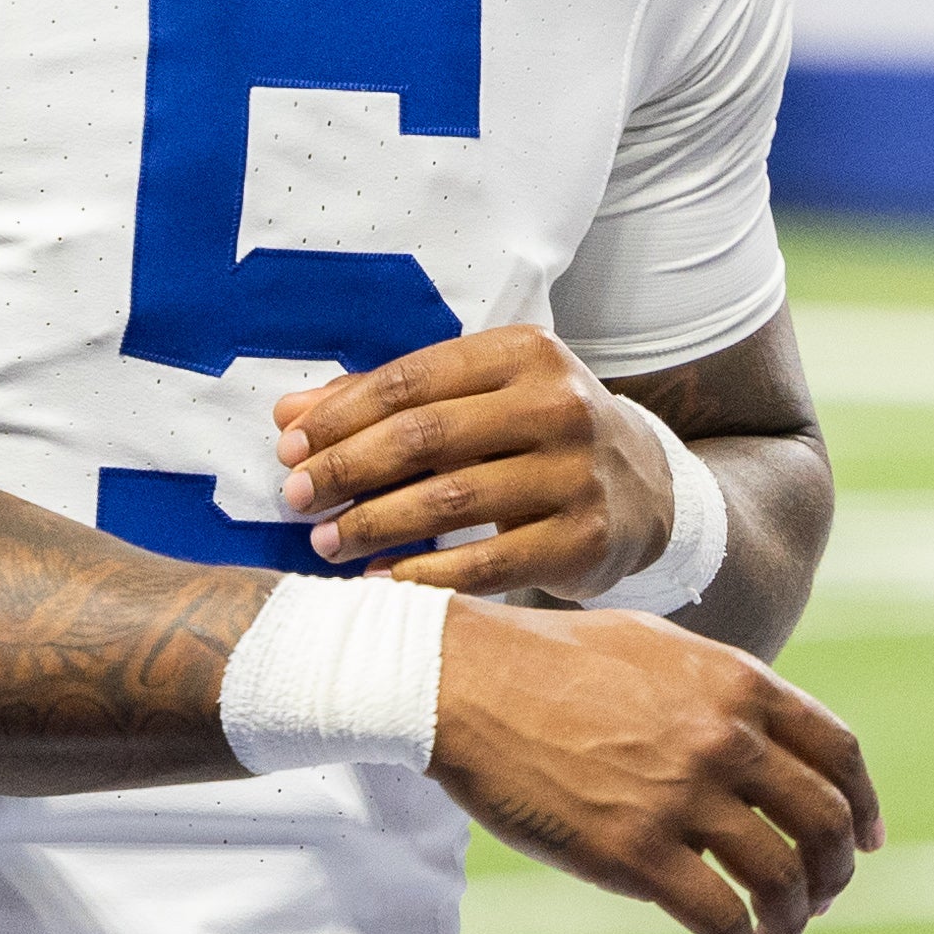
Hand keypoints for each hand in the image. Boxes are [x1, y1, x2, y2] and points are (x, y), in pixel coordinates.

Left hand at [273, 324, 673, 599]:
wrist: (645, 490)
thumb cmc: (535, 434)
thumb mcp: (477, 397)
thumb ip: (386, 401)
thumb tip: (288, 414)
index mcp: (523, 352)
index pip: (412, 380)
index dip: (341, 415)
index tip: (289, 447)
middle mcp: (557, 404)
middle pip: (426, 436)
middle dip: (348, 468)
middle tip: (297, 497)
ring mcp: (576, 473)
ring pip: (450, 501)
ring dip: (374, 524)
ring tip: (327, 543)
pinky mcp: (584, 538)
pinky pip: (485, 564)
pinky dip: (421, 576)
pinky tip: (379, 580)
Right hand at [431, 600, 881, 933]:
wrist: (464, 681)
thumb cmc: (548, 661)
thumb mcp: (655, 648)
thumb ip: (716, 688)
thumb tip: (757, 730)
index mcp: (737, 683)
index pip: (838, 752)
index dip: (862, 804)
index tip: (865, 841)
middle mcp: (726, 738)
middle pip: (825, 823)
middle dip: (833, 873)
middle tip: (816, 900)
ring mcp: (684, 796)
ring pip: (782, 881)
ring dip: (790, 925)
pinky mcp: (637, 854)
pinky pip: (720, 923)